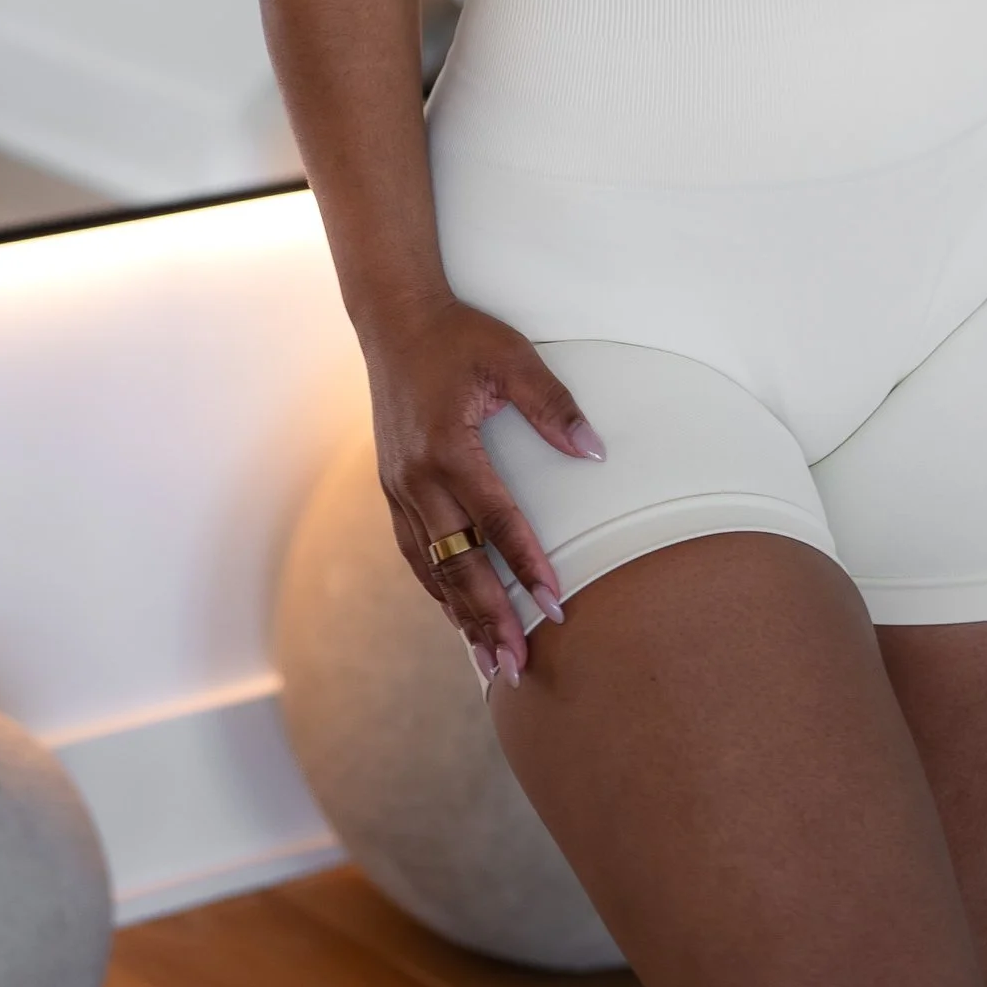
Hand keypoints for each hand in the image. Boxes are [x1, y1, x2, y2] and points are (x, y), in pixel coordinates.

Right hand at [366, 293, 604, 682]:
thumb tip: (594, 452)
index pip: (496, 523)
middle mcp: (417, 479)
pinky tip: (457, 616)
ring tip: (490, 661)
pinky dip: (437, 590)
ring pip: (432, 569)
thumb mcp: (511, 357)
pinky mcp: (391, 490)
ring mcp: (398, 488)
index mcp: (448, 448)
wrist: (394, 322)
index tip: (554, 608)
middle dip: (489, 618)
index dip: (527, 568)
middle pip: (458, 564)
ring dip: (461, 616)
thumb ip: (552, 405)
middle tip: (519, 665)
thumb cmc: (459, 336)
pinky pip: (415, 553)